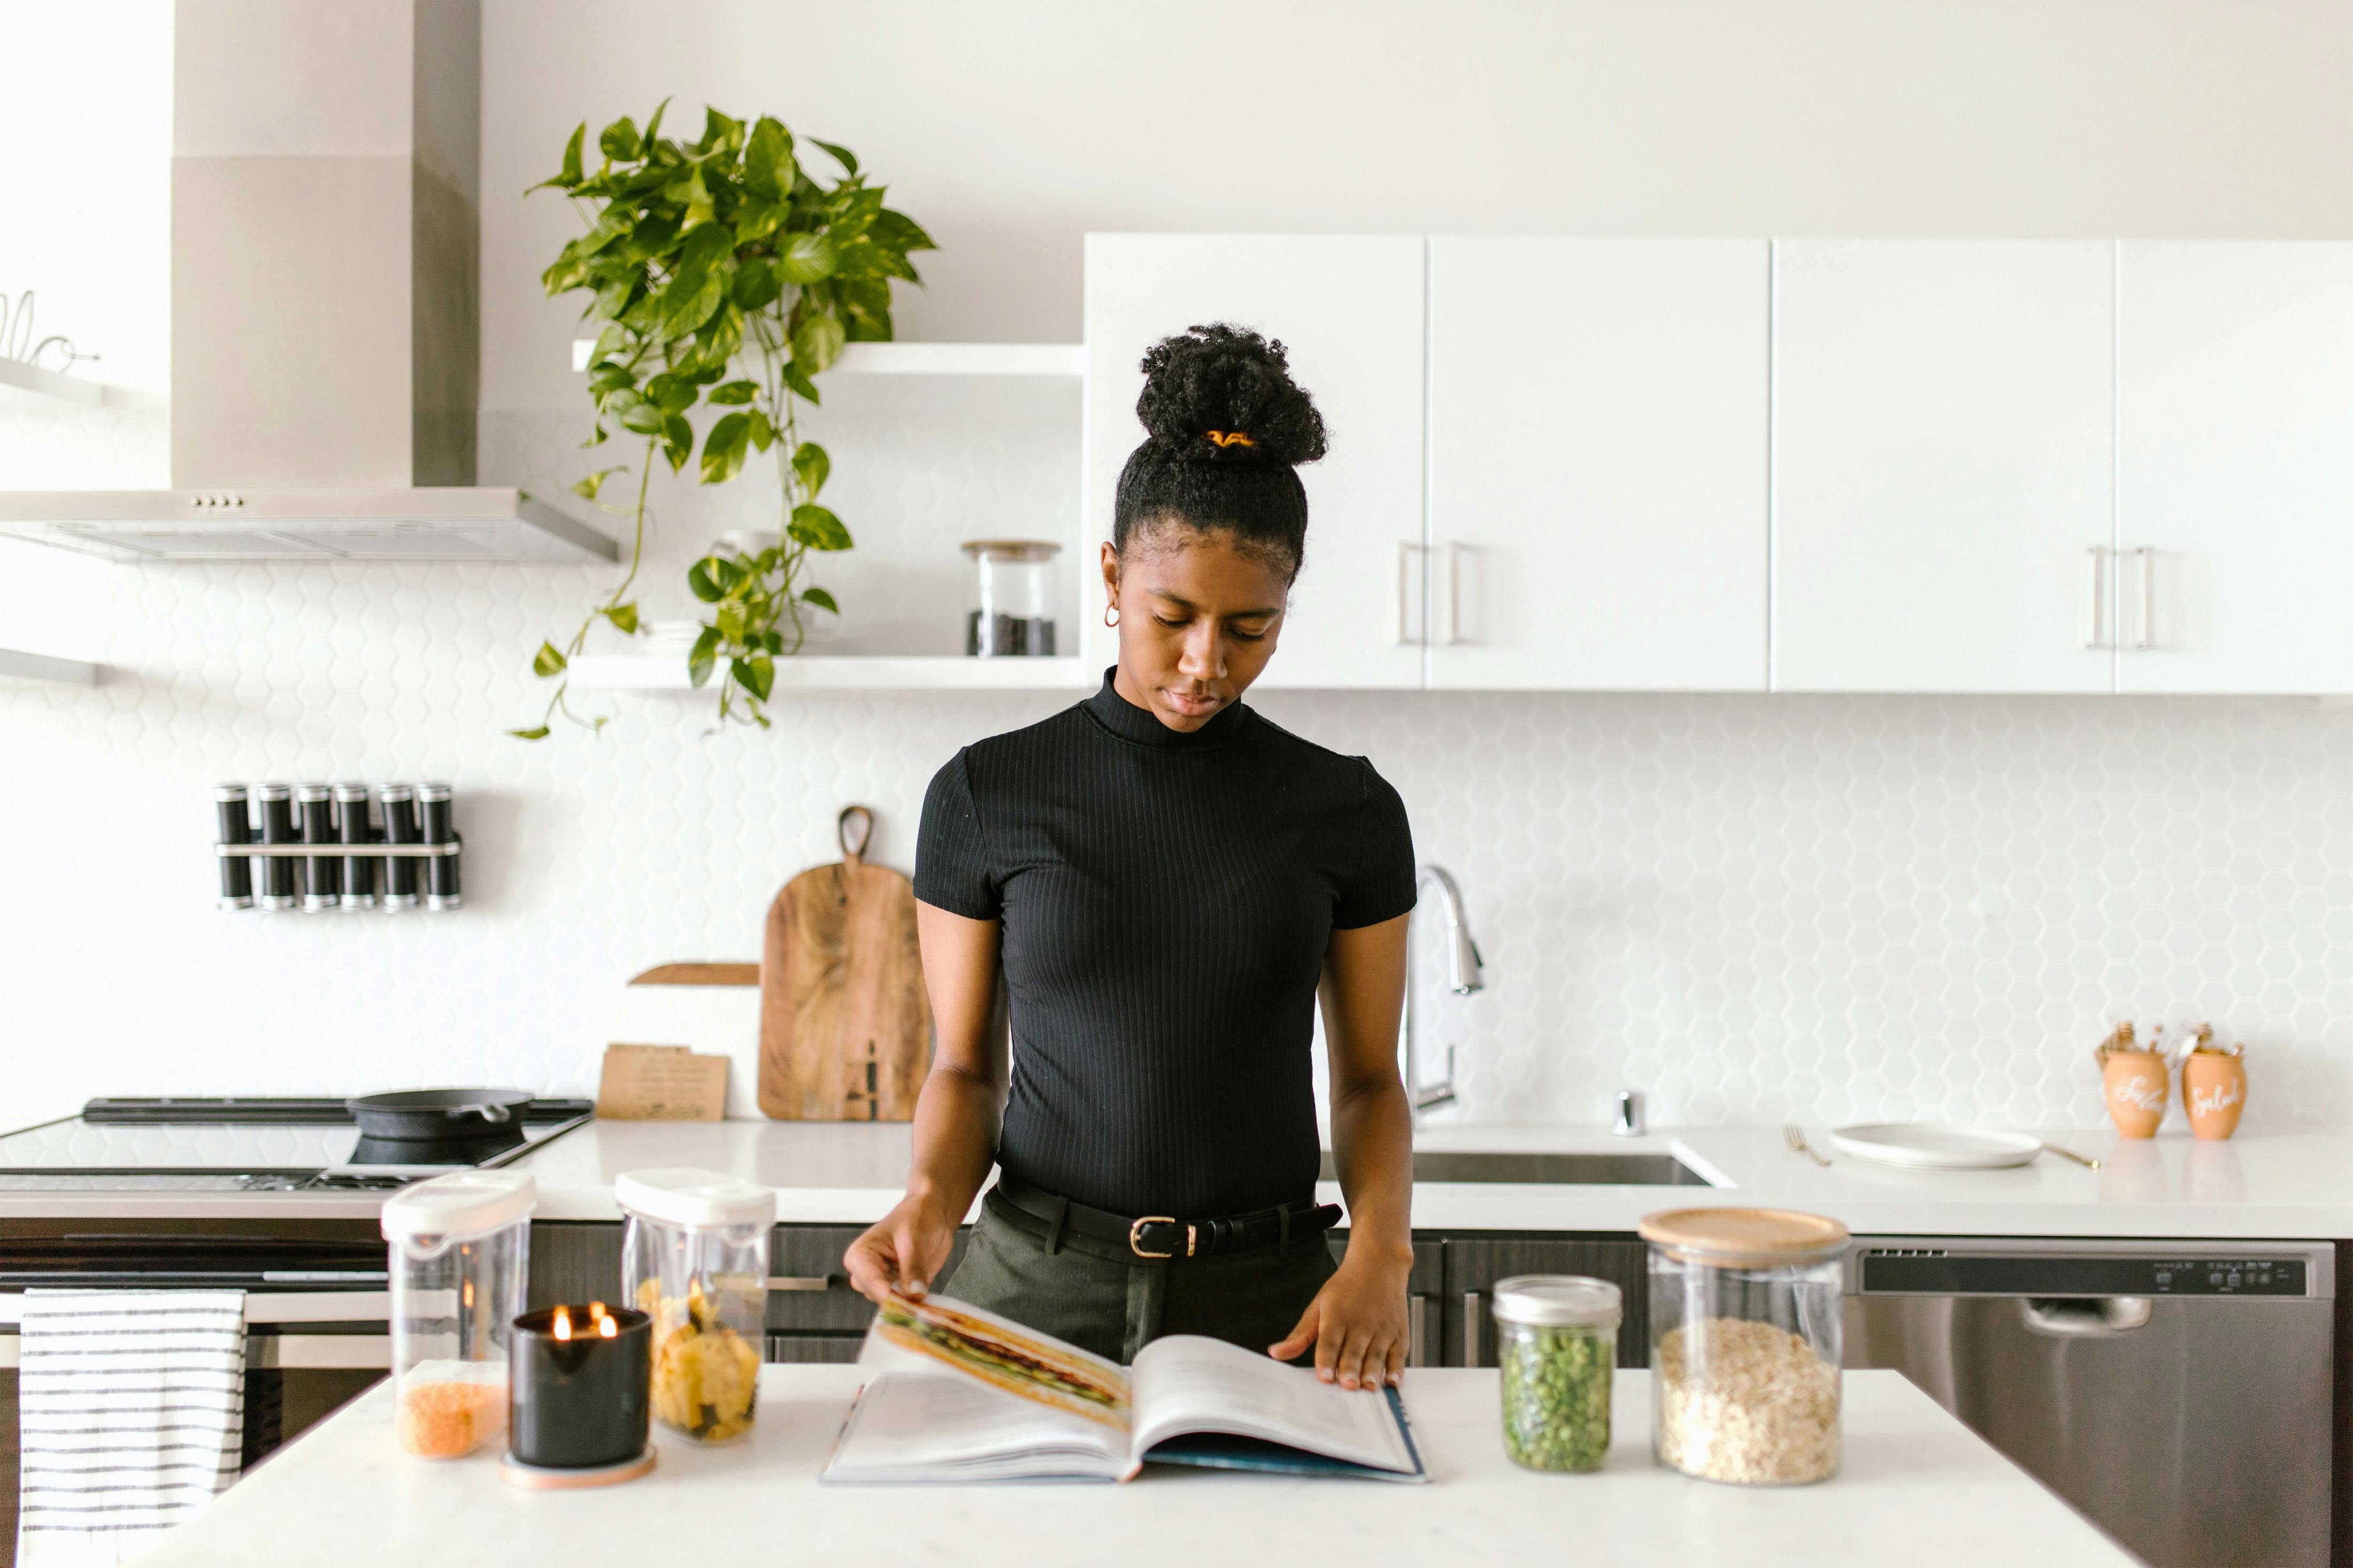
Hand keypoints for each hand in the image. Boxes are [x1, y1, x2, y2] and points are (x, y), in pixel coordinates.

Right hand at [844, 1192, 958, 1305]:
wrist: (933, 1214)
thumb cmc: (917, 1216)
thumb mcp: (915, 1238)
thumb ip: (913, 1267)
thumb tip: (915, 1294)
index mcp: (861, 1254)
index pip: (870, 1281)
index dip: (889, 1295)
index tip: (908, 1304)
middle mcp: (866, 1272)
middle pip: (878, 1297)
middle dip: (900, 1301)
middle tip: (921, 1300)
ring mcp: (882, 1282)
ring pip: (891, 1304)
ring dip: (909, 1303)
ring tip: (925, 1295)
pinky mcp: (898, 1288)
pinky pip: (904, 1304)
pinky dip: (916, 1304)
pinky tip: (927, 1298)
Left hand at [1268, 1250, 1411, 1389]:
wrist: (1379, 1264)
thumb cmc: (1347, 1287)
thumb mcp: (1319, 1304)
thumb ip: (1300, 1334)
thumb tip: (1276, 1353)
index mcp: (1337, 1316)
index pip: (1329, 1341)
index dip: (1327, 1359)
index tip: (1324, 1376)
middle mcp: (1360, 1324)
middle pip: (1353, 1351)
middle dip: (1350, 1369)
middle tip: (1348, 1385)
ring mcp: (1382, 1330)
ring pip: (1376, 1355)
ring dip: (1373, 1372)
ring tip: (1368, 1386)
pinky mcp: (1400, 1335)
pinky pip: (1398, 1355)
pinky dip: (1397, 1370)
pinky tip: (1392, 1381)